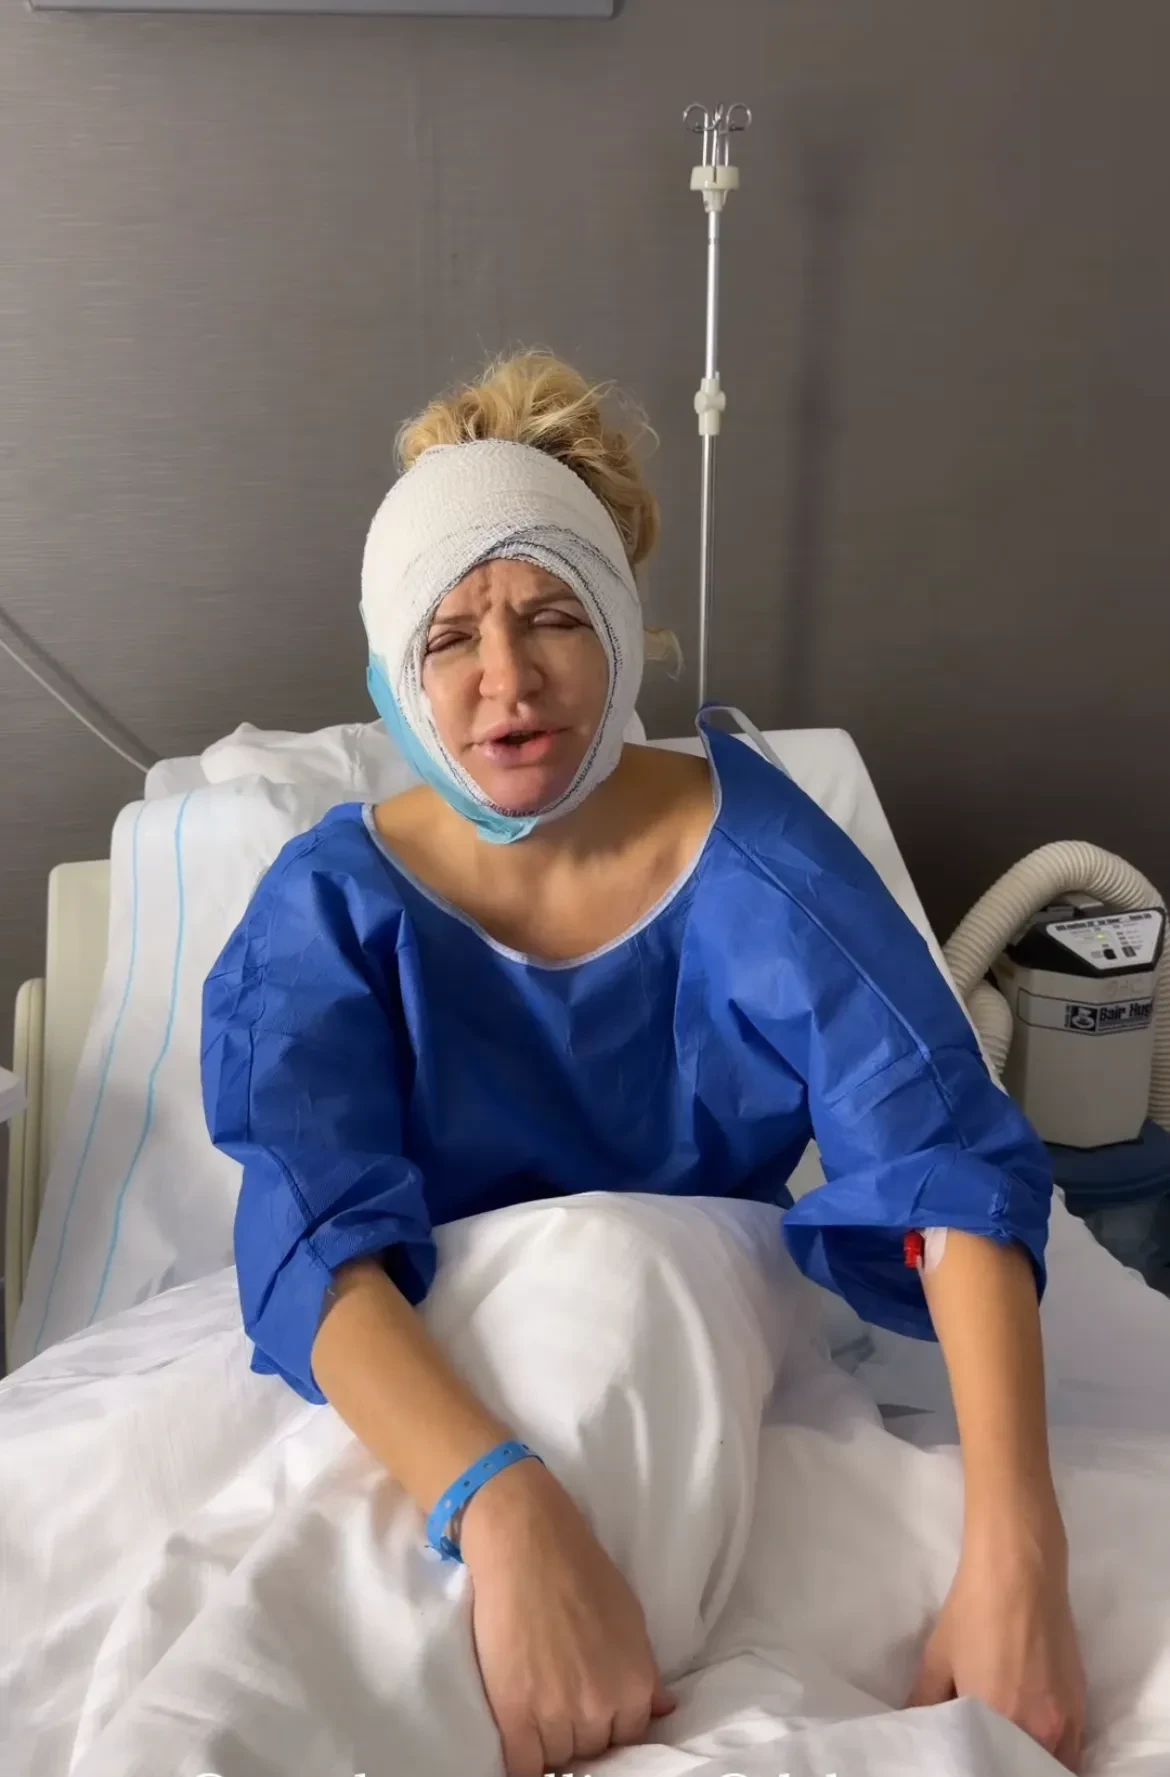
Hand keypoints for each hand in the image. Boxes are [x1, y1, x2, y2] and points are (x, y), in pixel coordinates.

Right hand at [459, 1458, 675, 1776]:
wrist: (528, 1544)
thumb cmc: (582, 1570)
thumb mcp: (631, 1618)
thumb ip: (645, 1672)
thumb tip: (664, 1709)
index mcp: (635, 1685)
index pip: (627, 1738)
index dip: (607, 1726)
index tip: (589, 1713)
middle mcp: (601, 1707)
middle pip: (591, 1750)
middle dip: (579, 1732)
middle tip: (560, 1703)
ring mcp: (557, 1713)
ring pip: (558, 1757)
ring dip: (549, 1741)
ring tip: (538, 1710)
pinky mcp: (515, 1712)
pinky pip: (524, 1766)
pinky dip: (524, 1762)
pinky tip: (520, 1743)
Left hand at [908, 1520, 1085, 1770]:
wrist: (1020, 1571)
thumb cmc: (973, 1612)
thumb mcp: (936, 1659)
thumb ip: (924, 1703)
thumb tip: (916, 1729)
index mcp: (1001, 1723)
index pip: (991, 1767)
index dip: (979, 1766)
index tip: (967, 1759)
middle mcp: (1040, 1731)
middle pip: (1023, 1768)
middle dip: (1004, 1766)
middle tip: (984, 1757)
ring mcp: (1067, 1720)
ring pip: (1052, 1764)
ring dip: (1031, 1763)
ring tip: (1008, 1754)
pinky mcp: (1082, 1704)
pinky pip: (1073, 1749)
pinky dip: (1055, 1753)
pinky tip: (1036, 1741)